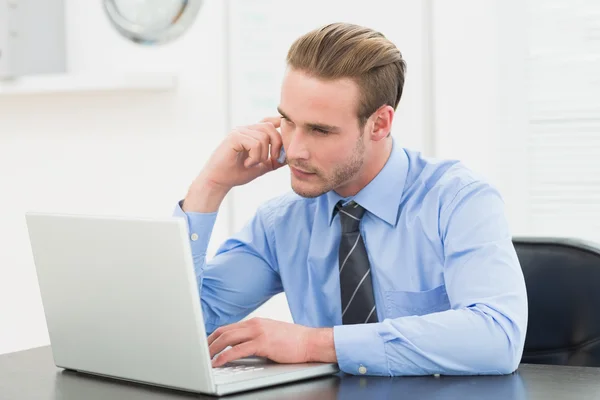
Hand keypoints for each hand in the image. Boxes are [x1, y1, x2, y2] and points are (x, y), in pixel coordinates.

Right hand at [198, 116, 285, 191]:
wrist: (219, 181)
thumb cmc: (237, 173)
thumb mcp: (261, 167)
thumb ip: (274, 160)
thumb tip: (290, 157)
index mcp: (252, 133)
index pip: (270, 121)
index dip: (280, 125)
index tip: (288, 138)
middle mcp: (246, 129)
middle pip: (270, 128)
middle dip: (277, 145)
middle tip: (272, 160)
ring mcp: (239, 131)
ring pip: (263, 137)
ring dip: (262, 155)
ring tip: (253, 164)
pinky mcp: (234, 137)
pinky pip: (254, 143)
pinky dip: (255, 157)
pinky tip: (247, 164)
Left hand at [207, 318, 335, 366]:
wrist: (310, 341)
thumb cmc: (294, 341)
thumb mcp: (271, 334)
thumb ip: (256, 338)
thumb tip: (242, 347)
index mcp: (256, 322)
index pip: (228, 327)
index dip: (214, 336)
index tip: (205, 345)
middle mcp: (255, 324)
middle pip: (224, 331)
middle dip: (209, 343)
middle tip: (200, 353)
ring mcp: (258, 332)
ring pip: (227, 339)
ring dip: (213, 349)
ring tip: (204, 359)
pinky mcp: (263, 343)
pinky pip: (237, 350)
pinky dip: (224, 357)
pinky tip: (218, 363)